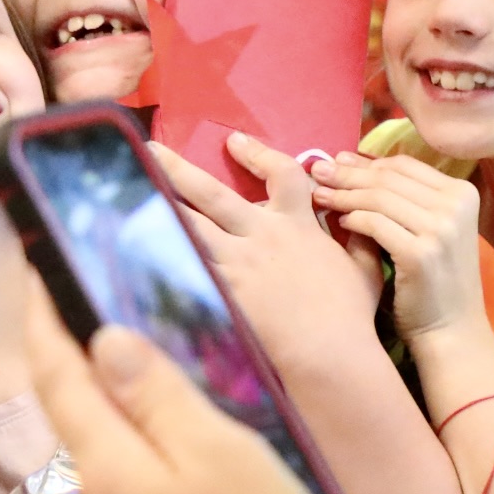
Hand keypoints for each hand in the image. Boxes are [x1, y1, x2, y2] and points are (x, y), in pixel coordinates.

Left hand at [26, 318, 386, 493]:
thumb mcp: (216, 455)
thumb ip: (155, 397)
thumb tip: (98, 340)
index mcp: (111, 470)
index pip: (58, 376)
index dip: (41, 320)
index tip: (31, 269)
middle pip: (97, 430)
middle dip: (107, 380)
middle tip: (125, 326)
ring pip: (156, 486)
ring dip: (191, 454)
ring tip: (248, 431)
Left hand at [149, 135, 382, 377]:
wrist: (327, 352)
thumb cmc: (349, 316)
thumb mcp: (364, 271)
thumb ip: (358, 241)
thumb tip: (362, 222)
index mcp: (297, 225)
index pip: (281, 174)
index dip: (259, 153)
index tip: (234, 141)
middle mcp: (260, 236)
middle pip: (212, 193)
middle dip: (179, 169)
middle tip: (151, 149)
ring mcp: (235, 263)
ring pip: (187, 225)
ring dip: (158, 205)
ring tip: (129, 189)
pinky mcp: (218, 290)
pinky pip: (180, 265)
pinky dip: (156, 251)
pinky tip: (129, 243)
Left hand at [309, 152, 486, 340]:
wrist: (451, 330)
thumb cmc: (432, 281)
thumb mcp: (430, 230)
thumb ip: (404, 199)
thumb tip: (349, 165)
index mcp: (462, 193)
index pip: (404, 165)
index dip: (366, 161)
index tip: (337, 161)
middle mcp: (456, 205)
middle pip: (388, 178)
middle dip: (347, 174)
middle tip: (317, 172)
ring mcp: (441, 229)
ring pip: (378, 198)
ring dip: (343, 195)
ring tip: (319, 196)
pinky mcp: (421, 253)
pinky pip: (374, 224)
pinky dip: (352, 220)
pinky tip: (338, 223)